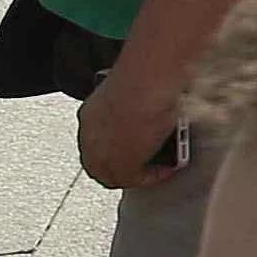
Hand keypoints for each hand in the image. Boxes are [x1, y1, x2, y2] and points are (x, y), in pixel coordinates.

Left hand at [75, 57, 188, 191]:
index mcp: (89, 115)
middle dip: (123, 165)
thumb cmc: (144, 75)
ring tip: (159, 168)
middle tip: (145, 164)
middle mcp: (90, 137)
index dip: (115, 147)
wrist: (146, 83)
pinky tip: (166, 169)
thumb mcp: (133, 88)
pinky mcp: (121, 168)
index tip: (135, 145)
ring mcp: (102, 155)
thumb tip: (150, 104)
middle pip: (100, 164)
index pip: (96, 141)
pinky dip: (152, 176)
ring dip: (137, 173)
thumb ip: (135, 101)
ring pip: (114, 174)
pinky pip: (135, 180)